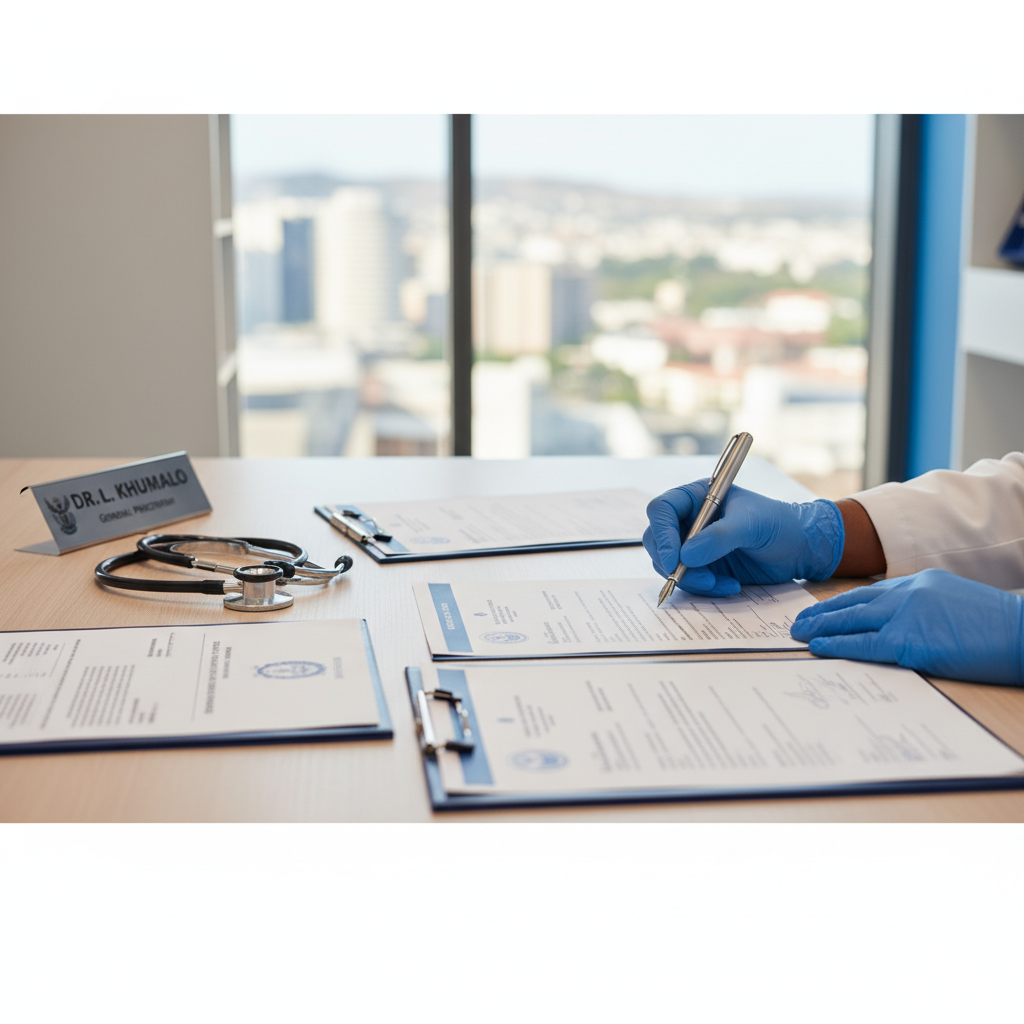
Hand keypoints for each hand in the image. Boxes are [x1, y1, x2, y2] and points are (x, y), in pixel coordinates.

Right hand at [643, 480, 844, 596]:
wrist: (800, 548)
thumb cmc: (779, 524)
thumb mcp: (751, 524)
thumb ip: (718, 537)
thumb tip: (685, 556)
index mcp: (696, 497)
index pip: (662, 510)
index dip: (662, 534)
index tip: (673, 559)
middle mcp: (689, 520)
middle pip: (656, 540)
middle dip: (671, 563)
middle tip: (699, 578)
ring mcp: (693, 546)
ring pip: (668, 565)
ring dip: (690, 580)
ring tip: (722, 584)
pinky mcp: (702, 568)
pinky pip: (687, 582)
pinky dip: (703, 589)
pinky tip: (730, 586)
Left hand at [791, 568, 1023, 684]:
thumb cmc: (997, 627)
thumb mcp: (955, 605)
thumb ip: (924, 609)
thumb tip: (902, 627)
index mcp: (919, 582)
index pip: (871, 593)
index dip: (843, 603)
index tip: (824, 610)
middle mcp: (907, 593)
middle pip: (854, 602)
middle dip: (822, 614)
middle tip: (798, 622)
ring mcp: (906, 614)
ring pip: (851, 620)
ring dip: (820, 628)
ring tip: (798, 634)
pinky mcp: (909, 640)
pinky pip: (863, 644)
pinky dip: (836, 645)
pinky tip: (817, 647)